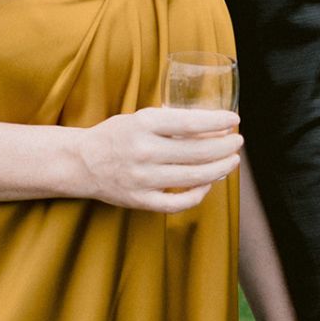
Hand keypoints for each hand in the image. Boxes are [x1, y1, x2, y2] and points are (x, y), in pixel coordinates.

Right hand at [76, 107, 240, 211]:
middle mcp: (144, 151)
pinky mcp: (141, 200)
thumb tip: (210, 125)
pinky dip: (198, 194)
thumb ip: (169, 121)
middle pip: (198, 152)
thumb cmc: (115, 136)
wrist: (81, 163)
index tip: (234, 119)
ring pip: (194, 177)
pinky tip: (208, 184)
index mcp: (143, 124)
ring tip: (232, 161)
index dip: (216, 122)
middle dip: (225, 146)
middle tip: (238, 142)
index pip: (190, 122)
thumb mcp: (139, 118)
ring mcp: (143, 179)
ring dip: (220, 169)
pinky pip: (179, 202)